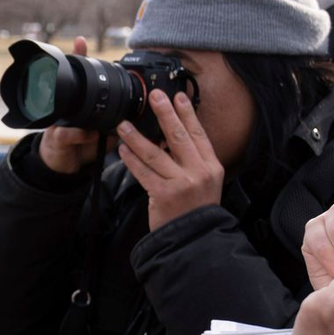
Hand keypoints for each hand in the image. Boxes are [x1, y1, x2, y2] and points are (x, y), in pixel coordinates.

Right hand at [38, 37, 107, 173]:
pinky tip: (90, 135)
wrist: (60, 166)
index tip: (81, 41)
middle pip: (68, 83)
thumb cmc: (80, 144)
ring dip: (78, 99)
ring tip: (91, 89)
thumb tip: (135, 118)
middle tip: (79, 45)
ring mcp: (59, 123)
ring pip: (67, 105)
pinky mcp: (56, 138)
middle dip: (73, 64)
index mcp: (78, 107)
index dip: (80, 59)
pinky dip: (80, 135)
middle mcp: (67, 110)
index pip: (80, 80)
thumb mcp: (102, 133)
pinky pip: (68, 134)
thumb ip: (114, 125)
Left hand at [116, 90, 223, 230]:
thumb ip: (191, 161)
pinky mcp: (164, 195)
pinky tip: (122, 150)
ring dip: (137, 137)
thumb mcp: (204, 182)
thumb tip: (169, 138)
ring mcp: (182, 183)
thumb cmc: (195, 210)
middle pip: (179, 137)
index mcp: (211, 166)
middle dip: (165, 114)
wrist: (194, 238)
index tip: (178, 96)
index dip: (188, 114)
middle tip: (154, 96)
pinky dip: (131, 160)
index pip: (198, 134)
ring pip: (156, 153)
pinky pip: (143, 173)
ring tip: (123, 125)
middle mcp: (199, 172)